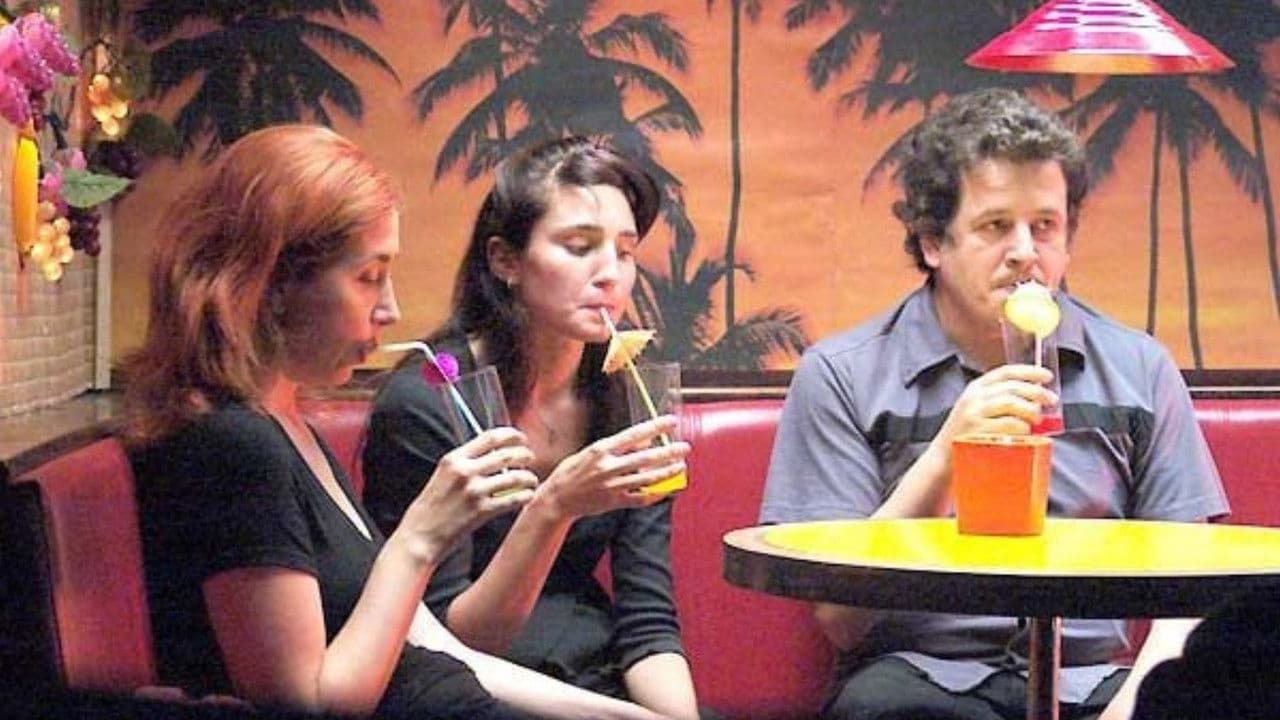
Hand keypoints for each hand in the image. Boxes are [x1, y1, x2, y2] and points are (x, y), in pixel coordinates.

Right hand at [396, 426, 537, 561]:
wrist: (419, 536)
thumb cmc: (431, 508)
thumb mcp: (443, 475)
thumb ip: (466, 462)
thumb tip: (494, 453)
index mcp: (454, 459)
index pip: (490, 437)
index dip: (511, 435)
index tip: (521, 438)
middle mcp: (464, 471)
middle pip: (506, 454)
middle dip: (525, 455)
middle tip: (530, 458)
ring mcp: (474, 491)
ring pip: (514, 477)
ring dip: (528, 477)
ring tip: (532, 480)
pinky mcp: (481, 511)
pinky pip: (512, 499)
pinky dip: (525, 496)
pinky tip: (527, 495)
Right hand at [536, 414, 689, 520]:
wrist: (557, 499)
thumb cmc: (571, 472)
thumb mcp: (588, 452)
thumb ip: (614, 448)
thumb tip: (640, 442)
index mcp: (600, 450)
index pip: (634, 435)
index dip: (655, 428)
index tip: (671, 422)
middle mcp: (607, 468)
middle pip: (646, 458)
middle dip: (668, 452)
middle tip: (685, 447)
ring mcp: (612, 486)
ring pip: (647, 479)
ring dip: (667, 472)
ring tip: (680, 466)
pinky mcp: (614, 502)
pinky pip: (640, 499)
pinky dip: (655, 494)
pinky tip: (666, 489)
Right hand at [936, 363, 1056, 445]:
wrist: (943, 458)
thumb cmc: (966, 435)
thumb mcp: (977, 409)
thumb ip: (1000, 400)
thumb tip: (1036, 400)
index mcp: (975, 388)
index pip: (1006, 372)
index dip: (1029, 371)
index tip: (1047, 376)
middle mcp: (973, 398)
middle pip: (1012, 387)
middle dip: (1037, 392)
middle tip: (1050, 400)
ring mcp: (974, 414)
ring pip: (1011, 403)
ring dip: (1030, 410)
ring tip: (1037, 419)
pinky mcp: (977, 431)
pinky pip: (1008, 425)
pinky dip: (1022, 428)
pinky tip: (1025, 432)